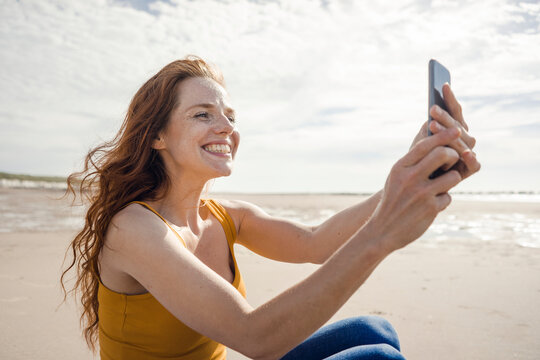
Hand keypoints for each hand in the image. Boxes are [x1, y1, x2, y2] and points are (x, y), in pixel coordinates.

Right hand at [366, 127, 462, 252]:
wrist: (383, 231)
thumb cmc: (392, 201)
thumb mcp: (396, 178)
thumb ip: (413, 163)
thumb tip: (437, 145)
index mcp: (400, 168)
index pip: (425, 145)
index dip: (443, 136)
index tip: (456, 130)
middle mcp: (410, 178)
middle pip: (443, 155)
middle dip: (453, 155)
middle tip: (453, 160)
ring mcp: (421, 193)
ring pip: (452, 176)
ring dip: (450, 180)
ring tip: (440, 187)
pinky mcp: (431, 208)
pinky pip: (448, 197)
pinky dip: (443, 200)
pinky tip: (431, 206)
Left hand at [410, 84, 479, 178]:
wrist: (416, 182)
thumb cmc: (419, 159)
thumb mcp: (421, 140)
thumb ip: (429, 128)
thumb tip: (432, 111)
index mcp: (454, 128)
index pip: (455, 111)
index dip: (450, 99)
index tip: (443, 85)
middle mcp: (463, 139)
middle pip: (458, 126)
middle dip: (445, 117)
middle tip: (432, 109)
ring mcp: (467, 153)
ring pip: (464, 141)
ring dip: (450, 134)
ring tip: (435, 126)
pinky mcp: (468, 169)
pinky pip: (474, 164)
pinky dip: (471, 158)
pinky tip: (465, 153)